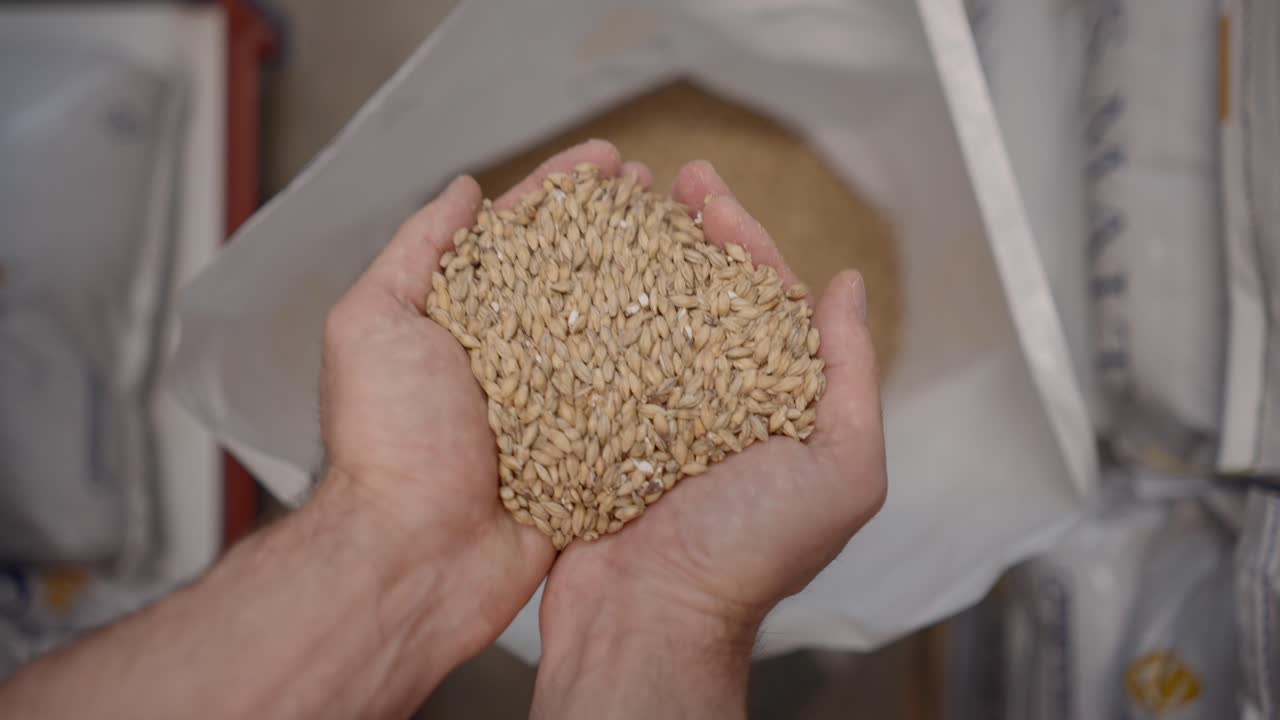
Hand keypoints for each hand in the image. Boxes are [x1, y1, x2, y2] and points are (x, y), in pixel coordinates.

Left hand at [318, 140, 644, 660]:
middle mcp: (514, 355)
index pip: (522, 236)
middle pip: (577, 274)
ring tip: (695, 240)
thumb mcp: (373, 323)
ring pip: (614, 331)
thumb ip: (417, 251)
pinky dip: (666, 368)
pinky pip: (634, 402)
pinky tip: (703, 333)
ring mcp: (556, 402)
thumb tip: (462, 190)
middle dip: (620, 229)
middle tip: (663, 192)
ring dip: (652, 286)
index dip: (565, 192)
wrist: (415, 553)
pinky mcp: (588, 450)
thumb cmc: (386, 440)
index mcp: (464, 319)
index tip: (609, 159)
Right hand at [534, 160, 885, 717]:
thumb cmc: (749, 556)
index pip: (761, 300)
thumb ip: (849, 375)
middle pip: (698, 297)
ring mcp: (653, 416)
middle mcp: (715, 404)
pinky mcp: (596, 433)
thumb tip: (850, 286)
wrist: (649, 620)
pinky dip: (581, 318)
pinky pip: (591, 363)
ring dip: (630, 263)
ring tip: (609, 210)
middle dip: (682, 234)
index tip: (707, 188)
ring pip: (643, 320)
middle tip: (657, 179)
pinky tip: (564, 278)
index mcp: (774, 405)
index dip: (738, 237)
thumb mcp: (841, 469)